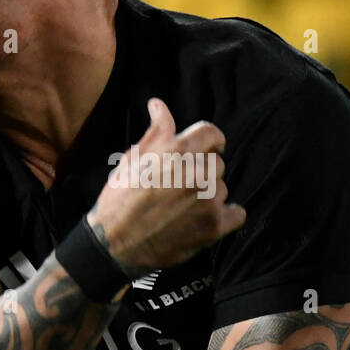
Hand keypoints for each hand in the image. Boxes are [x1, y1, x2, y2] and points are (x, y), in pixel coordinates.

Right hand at [87, 98, 245, 274]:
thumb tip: (159, 105)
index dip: (209, 142)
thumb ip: (155, 131)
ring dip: (209, 196)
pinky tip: (204, 220)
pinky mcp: (214, 225)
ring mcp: (207, 200)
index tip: (204, 151)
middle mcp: (195, 172)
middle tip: (179, 188)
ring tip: (182, 207)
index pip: (213, 134)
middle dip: (202, 172)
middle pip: (217, 163)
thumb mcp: (132, 158)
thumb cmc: (119, 199)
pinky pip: (237, 213)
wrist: (113, 243)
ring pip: (222, 188)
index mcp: (175, 150)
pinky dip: (225, 217)